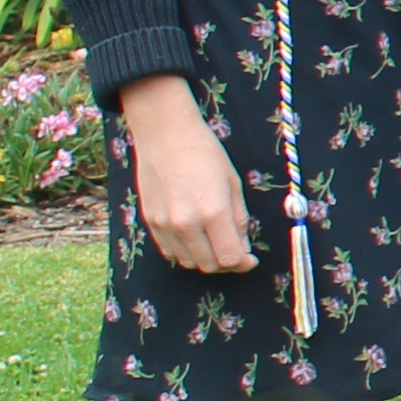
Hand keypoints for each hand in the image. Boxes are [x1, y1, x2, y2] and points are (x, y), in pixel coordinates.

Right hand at [116, 78, 253, 276]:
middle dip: (226, 264)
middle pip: (209, 265)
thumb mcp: (233, 184)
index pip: (229, 258)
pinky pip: (169, 251)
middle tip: (235, 251)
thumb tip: (243, 246)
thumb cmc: (205, 153)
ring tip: (215, 243)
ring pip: (188, 262)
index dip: (243, 263)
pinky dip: (185, 252)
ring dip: (205, 259)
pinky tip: (195, 238)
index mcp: (213, 213)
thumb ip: (238, 219)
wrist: (165, 135)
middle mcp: (186, 224)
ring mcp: (164, 225)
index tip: (250, 259)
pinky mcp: (150, 221)